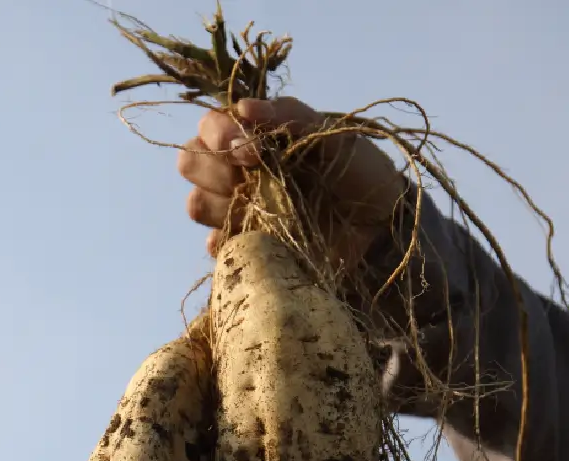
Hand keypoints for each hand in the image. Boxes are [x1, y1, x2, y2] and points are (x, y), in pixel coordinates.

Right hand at [177, 97, 406, 262]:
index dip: (219, 136)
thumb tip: (243, 107)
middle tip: (250, 178)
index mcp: (250, 138)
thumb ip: (289, 115)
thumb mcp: (330, 133)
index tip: (254, 151)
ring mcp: (237, 210)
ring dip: (219, 203)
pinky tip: (255, 238)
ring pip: (196, 203)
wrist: (379, 224)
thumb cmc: (355, 170)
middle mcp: (235, 171)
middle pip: (189, 162)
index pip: (207, 127)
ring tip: (255, 207)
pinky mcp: (246, 245)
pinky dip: (225, 242)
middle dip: (214, 169)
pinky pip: (215, 245)